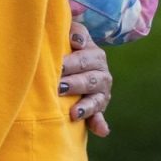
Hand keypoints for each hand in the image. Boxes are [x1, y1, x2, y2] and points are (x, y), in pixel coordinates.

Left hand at [59, 21, 114, 137]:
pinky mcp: (98, 108)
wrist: (70, 69)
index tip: (64, 57)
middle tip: (59, 85)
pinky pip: (99, 116)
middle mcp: (100, 71)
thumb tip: (74, 33)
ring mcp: (101, 91)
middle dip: (75, 81)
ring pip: (96, 97)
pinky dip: (99, 123)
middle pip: (91, 76)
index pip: (86, 53)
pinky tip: (100, 130)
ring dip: (86, 105)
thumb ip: (70, 29)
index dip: (75, 55)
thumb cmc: (64, 50)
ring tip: (73, 111)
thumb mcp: (67, 37)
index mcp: (92, 52)